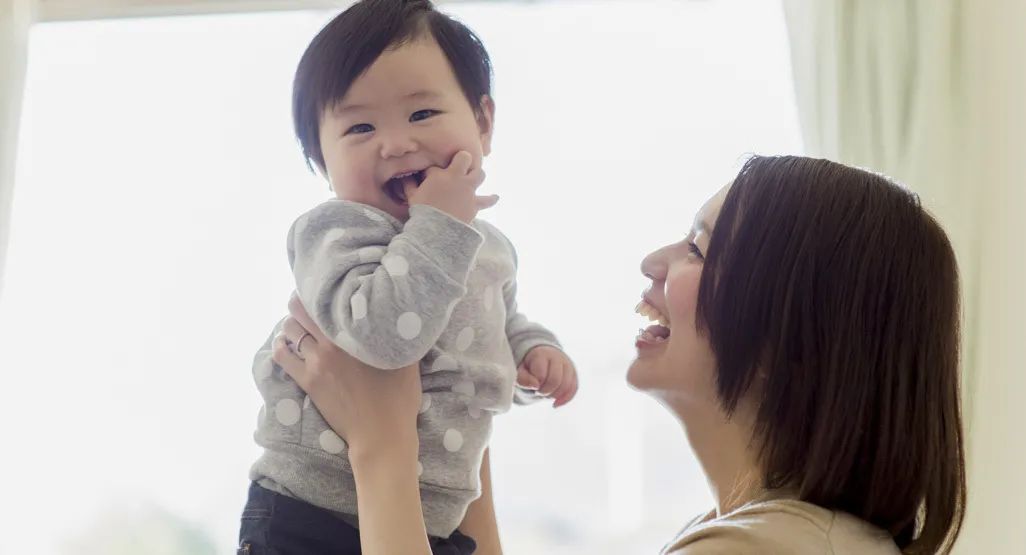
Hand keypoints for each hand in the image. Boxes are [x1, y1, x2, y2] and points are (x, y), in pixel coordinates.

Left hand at [271, 291, 422, 463]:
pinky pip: (282, 356)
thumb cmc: (398, 399)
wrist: (381, 434)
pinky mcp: (307, 381)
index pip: (327, 300)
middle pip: (300, 309)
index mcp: (355, 335)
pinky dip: (281, 346)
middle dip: (301, 302)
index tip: (324, 289)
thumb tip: (403, 315)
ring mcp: (316, 362)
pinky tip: (287, 345)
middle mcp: (331, 343)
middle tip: (308, 304)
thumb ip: (401, 336)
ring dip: (291, 324)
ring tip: (300, 325)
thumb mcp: (408, 361)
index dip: (321, 291)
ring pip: (289, 329)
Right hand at [405, 150, 497, 223]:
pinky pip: (486, 200)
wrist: (437, 229)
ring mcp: (468, 190)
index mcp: (440, 173)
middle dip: (462, 159)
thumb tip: (403, 177)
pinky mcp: (474, 204)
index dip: (433, 168)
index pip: (437, 163)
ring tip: (474, 176)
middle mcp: (457, 177)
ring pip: (479, 174)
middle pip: (465, 158)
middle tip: (457, 165)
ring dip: (476, 174)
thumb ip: (408, 184)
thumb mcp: (412, 196)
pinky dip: (491, 199)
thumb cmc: (422, 210)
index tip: (428, 176)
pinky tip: (496, 197)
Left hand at [515, 345, 578, 407]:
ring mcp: (567, 365)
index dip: (535, 385)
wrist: (542, 358)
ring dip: (554, 395)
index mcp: (542, 355)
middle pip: (555, 380)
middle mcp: (557, 357)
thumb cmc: (529, 367)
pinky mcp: (573, 374)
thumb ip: (523, 378)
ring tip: (545, 394)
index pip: (541, 375)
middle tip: (538, 391)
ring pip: (566, 385)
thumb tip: (536, 385)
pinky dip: (565, 399)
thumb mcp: (520, 371)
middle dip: (545, 391)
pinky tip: (555, 404)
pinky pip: (574, 388)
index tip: (531, 385)